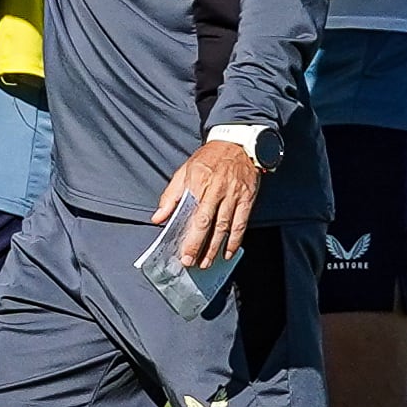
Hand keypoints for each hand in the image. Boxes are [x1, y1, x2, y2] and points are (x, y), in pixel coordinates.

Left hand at [153, 137, 262, 267]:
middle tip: (192, 262)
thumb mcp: (185, 170)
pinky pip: (241, 223)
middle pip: (209, 223)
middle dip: (200, 246)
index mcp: (199, 182)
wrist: (238, 143)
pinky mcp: (247, 198)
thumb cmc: (209, 158)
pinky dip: (235, 240)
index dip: (189, 235)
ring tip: (206, 262)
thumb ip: (171, 195)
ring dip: (215, 247)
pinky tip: (227, 252)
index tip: (182, 252)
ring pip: (225, 226)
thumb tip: (159, 218)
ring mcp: (234, 195)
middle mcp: (217, 189)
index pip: (193, 214)